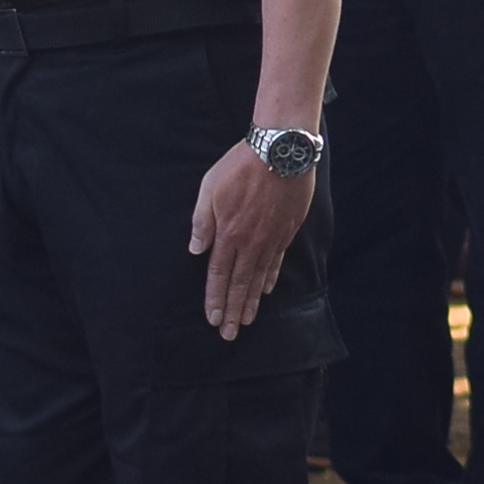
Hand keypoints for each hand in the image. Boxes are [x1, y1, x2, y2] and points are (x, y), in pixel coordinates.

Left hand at [186, 142, 318, 338]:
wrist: (282, 150)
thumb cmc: (241, 165)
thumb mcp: (209, 188)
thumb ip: (202, 221)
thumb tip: (196, 249)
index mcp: (228, 233)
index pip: (218, 275)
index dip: (214, 299)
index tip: (212, 319)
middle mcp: (250, 241)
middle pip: (239, 283)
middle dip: (232, 310)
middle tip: (229, 333)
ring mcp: (271, 237)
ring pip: (259, 277)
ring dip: (251, 300)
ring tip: (246, 320)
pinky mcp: (288, 229)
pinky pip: (277, 260)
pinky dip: (270, 278)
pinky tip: (266, 290)